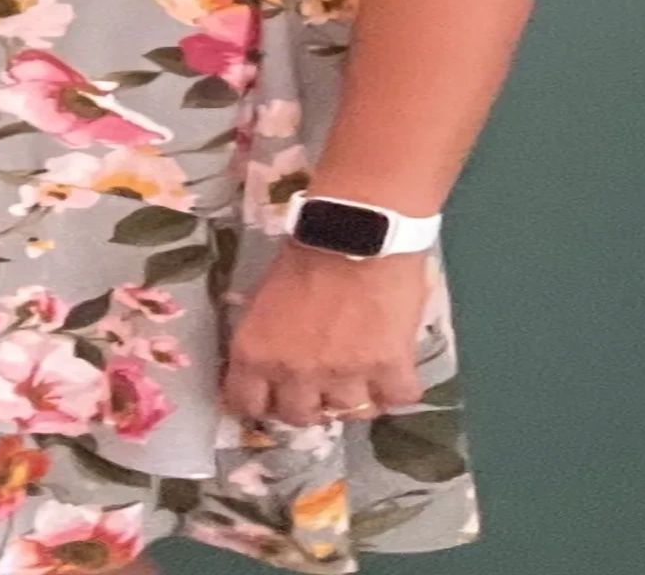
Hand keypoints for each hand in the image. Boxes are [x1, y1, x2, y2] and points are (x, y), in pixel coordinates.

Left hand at [220, 237, 430, 426]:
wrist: (358, 227)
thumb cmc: (307, 249)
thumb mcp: (266, 297)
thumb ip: (269, 338)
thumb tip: (276, 362)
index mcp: (257, 354)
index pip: (247, 405)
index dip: (264, 402)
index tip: (276, 394)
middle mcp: (296, 374)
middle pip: (300, 417)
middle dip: (311, 404)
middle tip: (324, 383)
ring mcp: (344, 375)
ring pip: (351, 415)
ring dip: (357, 397)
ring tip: (365, 373)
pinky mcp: (389, 367)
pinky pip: (397, 399)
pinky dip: (398, 388)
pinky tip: (395, 370)